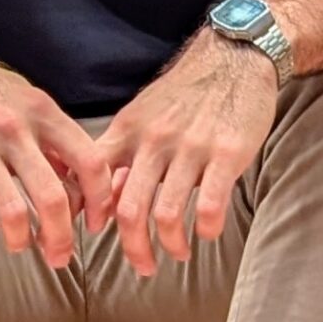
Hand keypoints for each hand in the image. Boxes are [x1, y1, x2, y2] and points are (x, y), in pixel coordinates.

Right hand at [0, 49, 112, 270]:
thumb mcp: (26, 99)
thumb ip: (53, 136)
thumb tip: (80, 179)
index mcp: (40, 112)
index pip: (89, 161)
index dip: (100, 199)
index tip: (96, 223)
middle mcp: (12, 129)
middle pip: (54, 198)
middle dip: (61, 238)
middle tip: (58, 256)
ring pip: (14, 212)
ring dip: (22, 240)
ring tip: (19, 244)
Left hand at [98, 33, 278, 276]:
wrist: (235, 55)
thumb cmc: (185, 92)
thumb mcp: (143, 114)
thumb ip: (123, 155)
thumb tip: (103, 201)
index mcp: (129, 131)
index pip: (94, 177)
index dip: (87, 212)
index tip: (91, 236)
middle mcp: (155, 141)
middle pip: (130, 209)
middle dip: (133, 248)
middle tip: (143, 266)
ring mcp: (191, 148)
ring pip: (168, 213)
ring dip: (171, 244)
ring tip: (179, 253)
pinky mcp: (227, 153)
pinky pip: (210, 205)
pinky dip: (207, 228)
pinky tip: (209, 232)